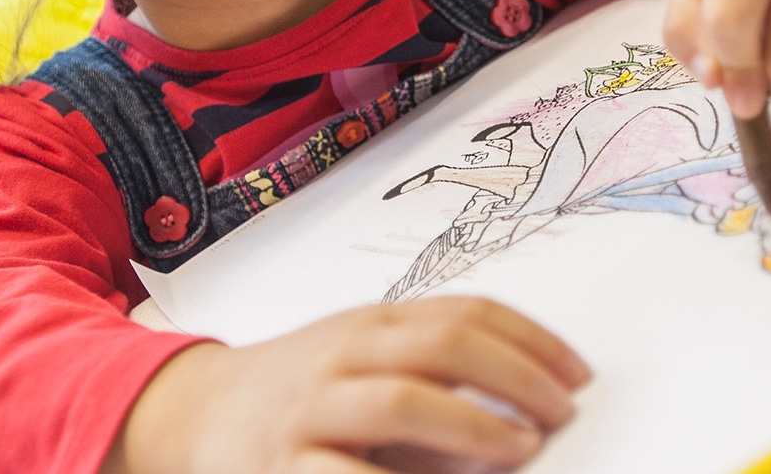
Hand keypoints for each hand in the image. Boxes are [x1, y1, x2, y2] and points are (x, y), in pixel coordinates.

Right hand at [105, 297, 589, 473]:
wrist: (192, 414)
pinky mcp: (284, 468)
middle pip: (446, 345)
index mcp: (373, 322)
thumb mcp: (364, 360)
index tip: (579, 374)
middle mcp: (344, 355)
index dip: (534, 340)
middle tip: (561, 413)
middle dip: (518, 376)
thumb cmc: (302, 391)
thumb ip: (432, 370)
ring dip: (473, 424)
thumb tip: (529, 404)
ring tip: (521, 447)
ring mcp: (312, 410)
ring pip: (402, 400)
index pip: (468, 312)